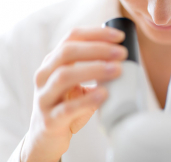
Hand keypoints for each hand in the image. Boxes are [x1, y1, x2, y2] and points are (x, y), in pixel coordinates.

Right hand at [21, 27, 127, 161]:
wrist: (46, 137)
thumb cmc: (68, 105)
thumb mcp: (78, 83)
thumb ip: (95, 70)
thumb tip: (125, 60)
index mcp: (53, 61)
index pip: (72, 37)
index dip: (96, 33)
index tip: (120, 36)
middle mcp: (44, 75)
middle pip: (67, 52)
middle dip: (97, 49)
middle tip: (122, 53)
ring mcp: (44, 97)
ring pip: (64, 76)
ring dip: (94, 70)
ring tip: (117, 70)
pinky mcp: (50, 120)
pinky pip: (67, 108)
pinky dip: (88, 100)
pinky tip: (104, 95)